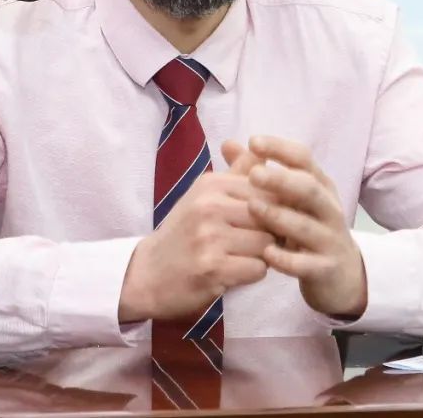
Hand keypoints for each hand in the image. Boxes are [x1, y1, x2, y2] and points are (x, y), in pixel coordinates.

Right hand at [118, 141, 272, 322]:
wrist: (147, 273)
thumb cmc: (184, 231)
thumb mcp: (205, 195)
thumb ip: (237, 173)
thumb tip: (263, 148)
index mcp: (211, 184)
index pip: (267, 189)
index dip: (275, 207)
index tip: (264, 221)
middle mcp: (209, 206)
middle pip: (270, 216)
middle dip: (272, 231)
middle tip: (258, 241)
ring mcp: (210, 237)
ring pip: (267, 243)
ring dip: (263, 254)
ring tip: (245, 255)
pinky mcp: (212, 268)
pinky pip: (258, 269)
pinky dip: (253, 273)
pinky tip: (236, 272)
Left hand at [246, 135, 367, 318]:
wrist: (341, 275)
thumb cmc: (307, 228)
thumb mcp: (288, 199)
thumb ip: (258, 172)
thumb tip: (228, 144)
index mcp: (320, 186)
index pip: (304, 159)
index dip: (280, 148)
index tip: (253, 142)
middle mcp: (329, 208)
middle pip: (309, 188)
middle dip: (282, 180)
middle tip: (253, 174)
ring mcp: (330, 239)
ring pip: (308, 225)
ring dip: (280, 216)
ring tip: (252, 207)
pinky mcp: (326, 269)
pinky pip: (307, 263)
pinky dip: (287, 259)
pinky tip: (266, 253)